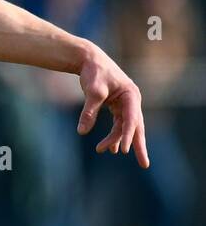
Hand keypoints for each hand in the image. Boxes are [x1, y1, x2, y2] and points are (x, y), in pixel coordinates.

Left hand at [77, 48, 150, 167]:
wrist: (90, 60)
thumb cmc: (94, 73)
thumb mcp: (92, 91)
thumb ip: (89, 112)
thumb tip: (82, 132)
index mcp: (131, 95)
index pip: (131, 119)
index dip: (127, 135)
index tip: (124, 150)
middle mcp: (132, 101)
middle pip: (136, 127)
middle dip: (139, 146)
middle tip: (144, 165)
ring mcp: (126, 104)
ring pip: (125, 127)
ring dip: (118, 140)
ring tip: (111, 152)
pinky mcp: (117, 106)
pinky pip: (119, 124)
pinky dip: (115, 135)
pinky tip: (112, 148)